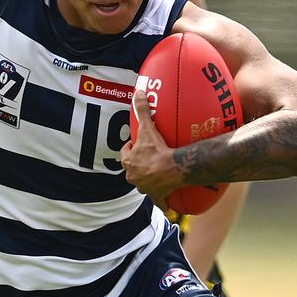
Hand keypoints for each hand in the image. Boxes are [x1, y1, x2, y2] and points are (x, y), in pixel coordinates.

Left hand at [121, 91, 180, 208]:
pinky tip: (166, 204)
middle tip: (148, 158)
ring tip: (157, 174)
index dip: (129, 149)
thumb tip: (138, 92)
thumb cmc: (157, 150)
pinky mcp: (157, 196)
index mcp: (129, 162)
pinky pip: (159, 202)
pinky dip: (162, 203)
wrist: (171, 170)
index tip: (135, 144)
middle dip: (138, 165)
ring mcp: (144, 188)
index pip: (125, 154)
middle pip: (133, 170)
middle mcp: (133, 177)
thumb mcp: (148, 129)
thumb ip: (142, 110)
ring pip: (143, 184)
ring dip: (148, 180)